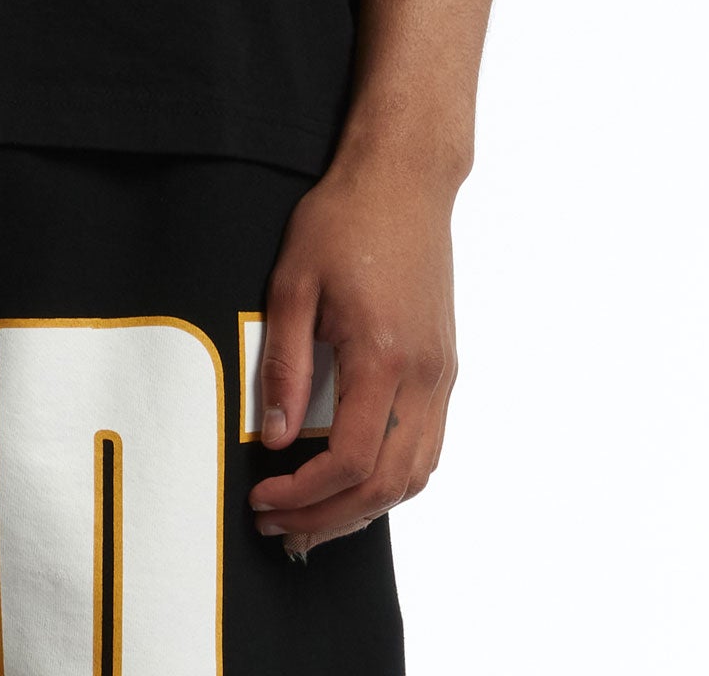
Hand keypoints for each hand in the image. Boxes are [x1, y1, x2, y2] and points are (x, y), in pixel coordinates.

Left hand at [247, 146, 457, 556]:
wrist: (404, 180)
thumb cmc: (345, 220)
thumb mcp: (293, 282)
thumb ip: (282, 364)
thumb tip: (272, 435)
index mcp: (383, 356)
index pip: (348, 458)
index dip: (303, 493)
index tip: (263, 499)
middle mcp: (423, 376)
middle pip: (386, 484)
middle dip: (329, 517)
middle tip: (282, 528)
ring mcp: (442, 375)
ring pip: (416, 475)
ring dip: (365, 508)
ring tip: (314, 518)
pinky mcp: (445, 368)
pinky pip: (427, 446)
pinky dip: (393, 479)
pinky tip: (356, 480)